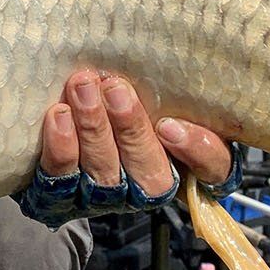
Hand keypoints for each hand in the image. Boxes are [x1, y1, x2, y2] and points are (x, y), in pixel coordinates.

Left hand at [38, 70, 230, 193]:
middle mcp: (148, 186)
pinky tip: (59, 114)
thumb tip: (186, 74)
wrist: (76, 119)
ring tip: (83, 88)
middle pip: (148, 172)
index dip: (195, 150)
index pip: (211, 167)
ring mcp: (106, 195)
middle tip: (115, 88)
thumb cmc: (137, 101)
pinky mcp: (65, 193)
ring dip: (93, 129)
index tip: (171, 123)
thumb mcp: (169, 93)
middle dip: (130, 128)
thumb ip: (184, 92)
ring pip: (103, 172)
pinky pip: (62, 176)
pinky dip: (61, 147)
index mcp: (188, 163)